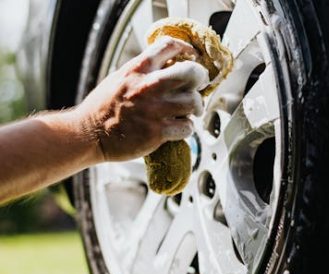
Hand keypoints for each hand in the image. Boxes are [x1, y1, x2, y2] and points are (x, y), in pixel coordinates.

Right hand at [77, 37, 208, 161]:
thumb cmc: (103, 107)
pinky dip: (187, 128)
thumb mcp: (119, 78)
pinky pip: (187, 127)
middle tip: (199, 86)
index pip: (168, 46)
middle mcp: (147, 86)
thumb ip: (142, 71)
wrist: (89, 134)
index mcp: (137, 69)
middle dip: (201, 78)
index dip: (186, 48)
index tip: (192, 55)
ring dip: (196, 107)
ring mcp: (153, 110)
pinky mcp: (156, 132)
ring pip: (193, 102)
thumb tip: (167, 65)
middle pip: (191, 72)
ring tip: (191, 112)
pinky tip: (179, 128)